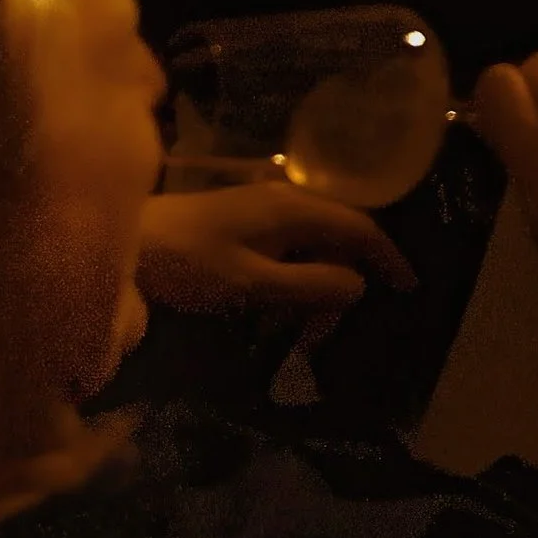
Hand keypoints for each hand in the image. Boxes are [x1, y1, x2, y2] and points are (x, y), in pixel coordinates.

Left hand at [136, 183, 415, 323]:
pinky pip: (289, 249)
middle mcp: (285, 200)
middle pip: (337, 239)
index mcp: (293, 208)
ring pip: (313, 247)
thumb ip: (309, 284)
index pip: (360, 228)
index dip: (388, 257)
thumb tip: (360, 286)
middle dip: (342, 286)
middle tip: (322, 337)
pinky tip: (275, 310)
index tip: (408, 288)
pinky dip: (294, 280)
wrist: (128, 245)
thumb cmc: (188, 264)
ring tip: (296, 332)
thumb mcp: (252, 283)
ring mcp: (264, 209)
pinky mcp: (245, 223)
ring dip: (315, 289)